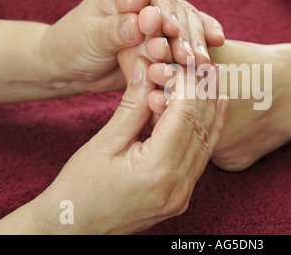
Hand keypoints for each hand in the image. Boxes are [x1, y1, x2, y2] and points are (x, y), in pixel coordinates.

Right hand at [28, 59, 227, 233]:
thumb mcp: (104, 142)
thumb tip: (146, 67)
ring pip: (205, 142)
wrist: (75, 227)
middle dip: (203, 93)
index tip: (184, 62)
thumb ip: (132, 105)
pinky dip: (206, 132)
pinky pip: (200, 158)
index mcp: (156, 170)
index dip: (186, 85)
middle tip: (206, 65)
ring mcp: (182, 195)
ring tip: (214, 81)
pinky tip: (215, 111)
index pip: (183, 115)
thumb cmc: (81, 187)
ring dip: (210, 110)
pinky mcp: (181, 197)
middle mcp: (177, 185)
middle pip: (199, 127)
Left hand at [39, 0, 224, 94]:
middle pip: (176, 7)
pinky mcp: (167, 38)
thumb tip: (140, 21)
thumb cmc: (75, 45)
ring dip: (195, 44)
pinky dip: (203, 42)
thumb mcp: (90, 37)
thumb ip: (115, 28)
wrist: (75, 67)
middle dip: (185, 33)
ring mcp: (161, 16)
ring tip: (200, 64)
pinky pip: (189, 38)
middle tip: (190, 57)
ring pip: (188, 24)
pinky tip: (216, 47)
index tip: (170, 30)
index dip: (165, 9)